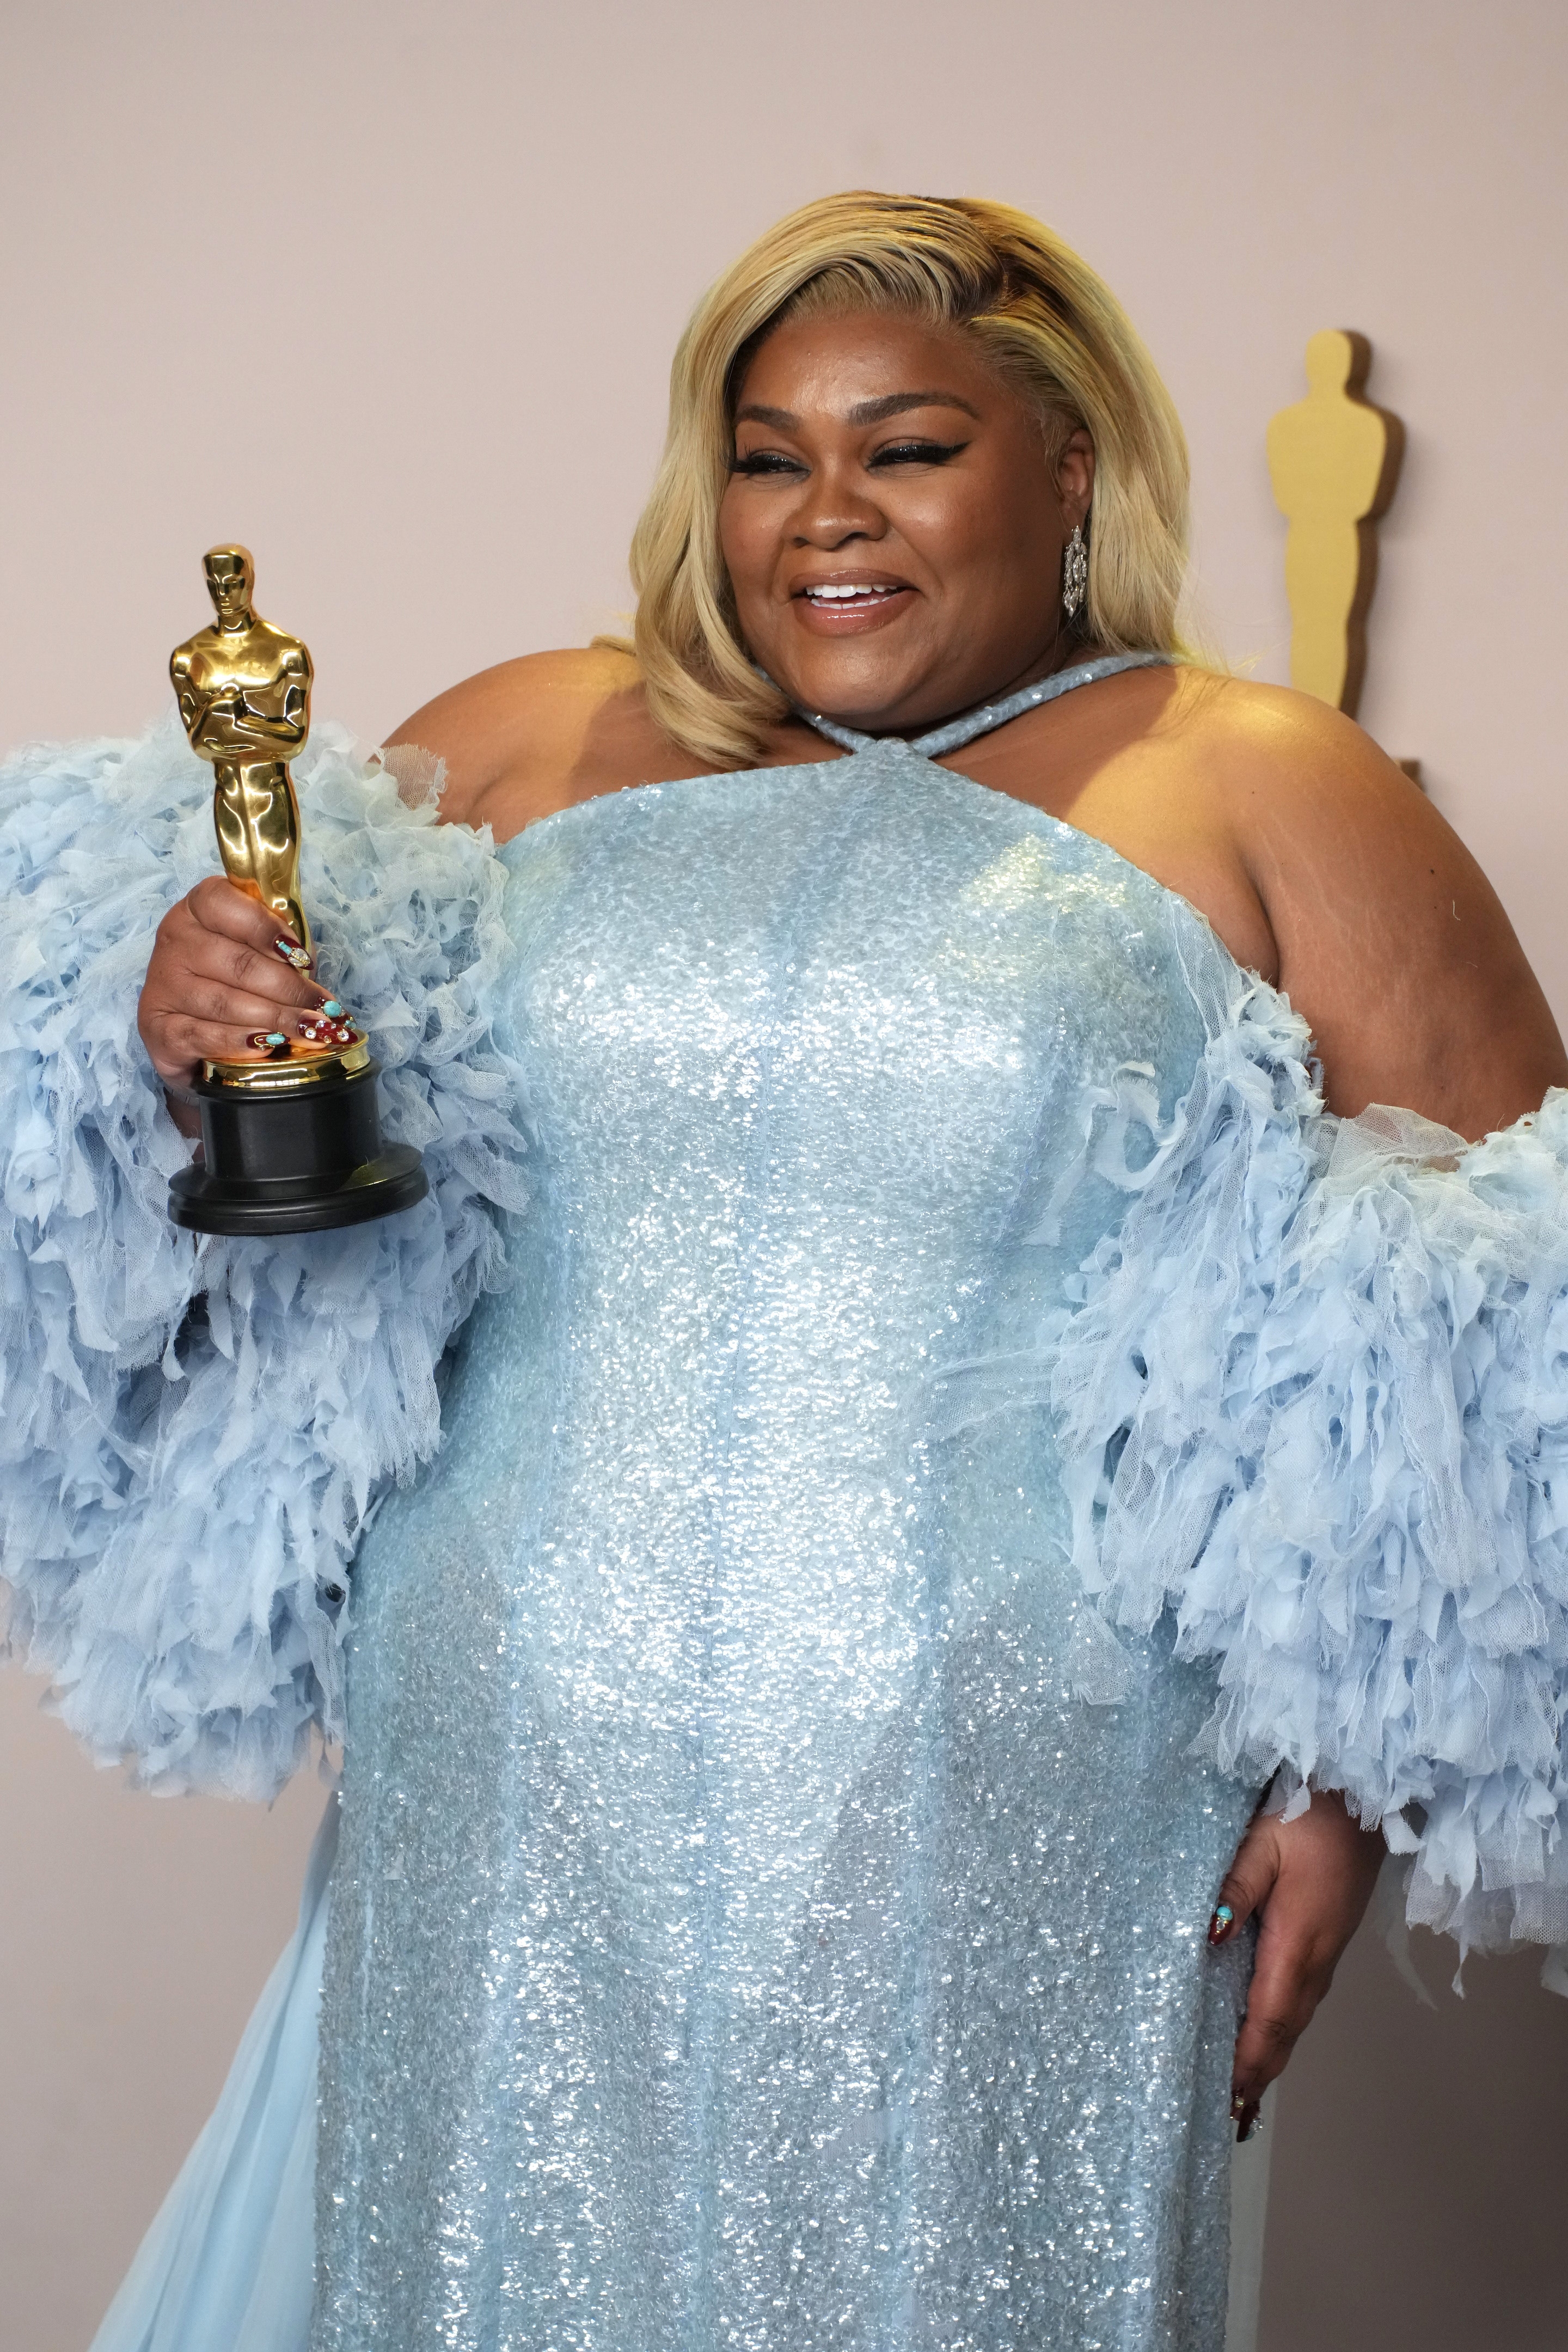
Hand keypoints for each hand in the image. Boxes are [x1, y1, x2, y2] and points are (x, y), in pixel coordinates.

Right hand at [138, 877, 330, 1102]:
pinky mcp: (157, 1026)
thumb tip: (317, 981)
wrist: (187, 1031)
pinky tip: (268, 1046)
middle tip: (324, 1010)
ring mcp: (162, 984)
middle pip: (238, 963)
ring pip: (225, 1002)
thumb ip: (279, 951)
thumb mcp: (254, 951)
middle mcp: (174, 941)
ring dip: (276, 1019)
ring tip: (311, 1030)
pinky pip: (203, 1035)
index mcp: (196, 909)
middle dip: (289, 989)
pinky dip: (239, 1042)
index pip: (224, 904)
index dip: (266, 929)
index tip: (302, 957)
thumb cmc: (232, 980)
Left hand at [1211, 1787, 1384, 2138]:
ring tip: (1241, 2095)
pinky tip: (1264, 2036)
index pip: (1268, 2019)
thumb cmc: (1308, 1815)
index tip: (1226, 2100)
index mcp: (1298, 1943)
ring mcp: (1326, 1954)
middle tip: (1228, 2118)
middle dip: (1257, 2076)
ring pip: (1293, 2020)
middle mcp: (1316, 1960)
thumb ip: (1235, 1888)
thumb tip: (1209, 1936)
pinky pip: (1300, 2001)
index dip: (1247, 2062)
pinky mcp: (1327, 1941)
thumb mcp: (1261, 1842)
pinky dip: (1279, 2030)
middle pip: (1283, 2033)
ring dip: (1269, 2058)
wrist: (1365, 1798)